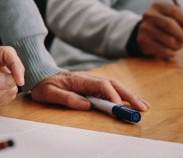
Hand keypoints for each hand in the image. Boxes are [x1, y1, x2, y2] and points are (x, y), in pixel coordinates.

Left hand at [30, 70, 148, 111]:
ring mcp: (92, 81)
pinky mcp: (93, 85)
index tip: (118, 107)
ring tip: (143, 106)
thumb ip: (66, 98)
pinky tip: (132, 101)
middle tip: (141, 108)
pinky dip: (123, 95)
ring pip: (115, 86)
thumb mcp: (49, 93)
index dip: (111, 96)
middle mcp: (89, 78)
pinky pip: (111, 89)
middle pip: (113, 85)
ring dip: (129, 95)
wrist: (39, 75)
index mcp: (79, 79)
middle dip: (128, 96)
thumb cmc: (44, 84)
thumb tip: (86, 105)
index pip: (101, 85)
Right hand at [137, 1, 182, 58]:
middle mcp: (149, 15)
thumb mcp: (177, 18)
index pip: (175, 12)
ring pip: (168, 39)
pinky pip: (163, 50)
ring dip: (178, 45)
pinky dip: (172, 52)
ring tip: (179, 45)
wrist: (147, 32)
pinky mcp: (143, 40)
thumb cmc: (167, 24)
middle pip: (170, 25)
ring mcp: (145, 28)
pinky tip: (171, 50)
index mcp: (158, 6)